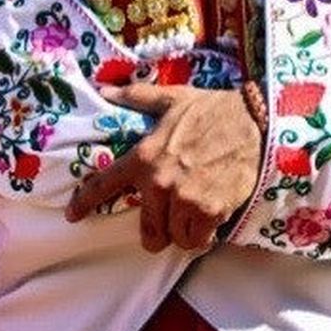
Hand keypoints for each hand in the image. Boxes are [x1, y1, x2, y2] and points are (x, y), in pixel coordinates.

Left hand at [66, 82, 262, 253]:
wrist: (256, 123)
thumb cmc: (213, 110)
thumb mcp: (173, 98)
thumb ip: (137, 98)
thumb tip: (106, 89)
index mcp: (144, 157)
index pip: (106, 185)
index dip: (86, 203)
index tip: (73, 216)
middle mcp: (160, 183)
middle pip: (148, 229)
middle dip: (156, 231)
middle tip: (166, 223)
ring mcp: (185, 200)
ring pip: (174, 238)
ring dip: (181, 233)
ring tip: (193, 219)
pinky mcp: (211, 212)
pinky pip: (197, 240)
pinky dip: (202, 237)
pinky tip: (209, 223)